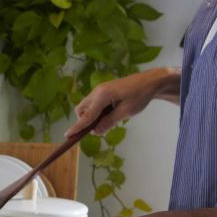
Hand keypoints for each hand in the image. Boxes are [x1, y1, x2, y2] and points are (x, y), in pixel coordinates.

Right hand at [65, 67, 179, 138]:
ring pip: (87, 107)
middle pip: (82, 110)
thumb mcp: (125, 112)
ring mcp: (100, 90)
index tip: (67, 135)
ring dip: (92, 117)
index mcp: (102, 95)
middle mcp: (97, 91)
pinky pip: (94, 104)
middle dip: (84, 121)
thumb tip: (96, 132)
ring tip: (110, 121)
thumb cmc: (140, 95)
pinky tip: (112, 114)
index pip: (87, 115)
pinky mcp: (104, 91)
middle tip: (99, 129)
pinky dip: (98, 112)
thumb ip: (109, 122)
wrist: (149, 82)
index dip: (77, 127)